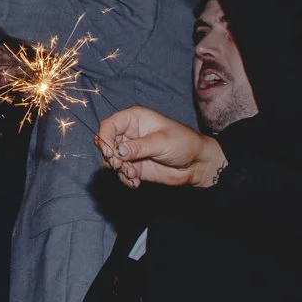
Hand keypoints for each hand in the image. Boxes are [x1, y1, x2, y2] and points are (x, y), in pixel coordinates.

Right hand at [94, 106, 227, 188]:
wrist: (197, 164)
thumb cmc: (183, 143)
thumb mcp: (161, 142)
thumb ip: (138, 146)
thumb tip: (117, 151)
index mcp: (134, 119)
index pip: (108, 125)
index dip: (104, 138)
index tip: (109, 153)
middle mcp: (129, 134)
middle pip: (105, 143)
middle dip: (110, 157)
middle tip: (120, 166)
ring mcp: (130, 151)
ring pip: (111, 160)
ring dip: (118, 170)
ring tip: (132, 175)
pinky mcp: (134, 166)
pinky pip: (120, 173)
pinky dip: (125, 179)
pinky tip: (135, 182)